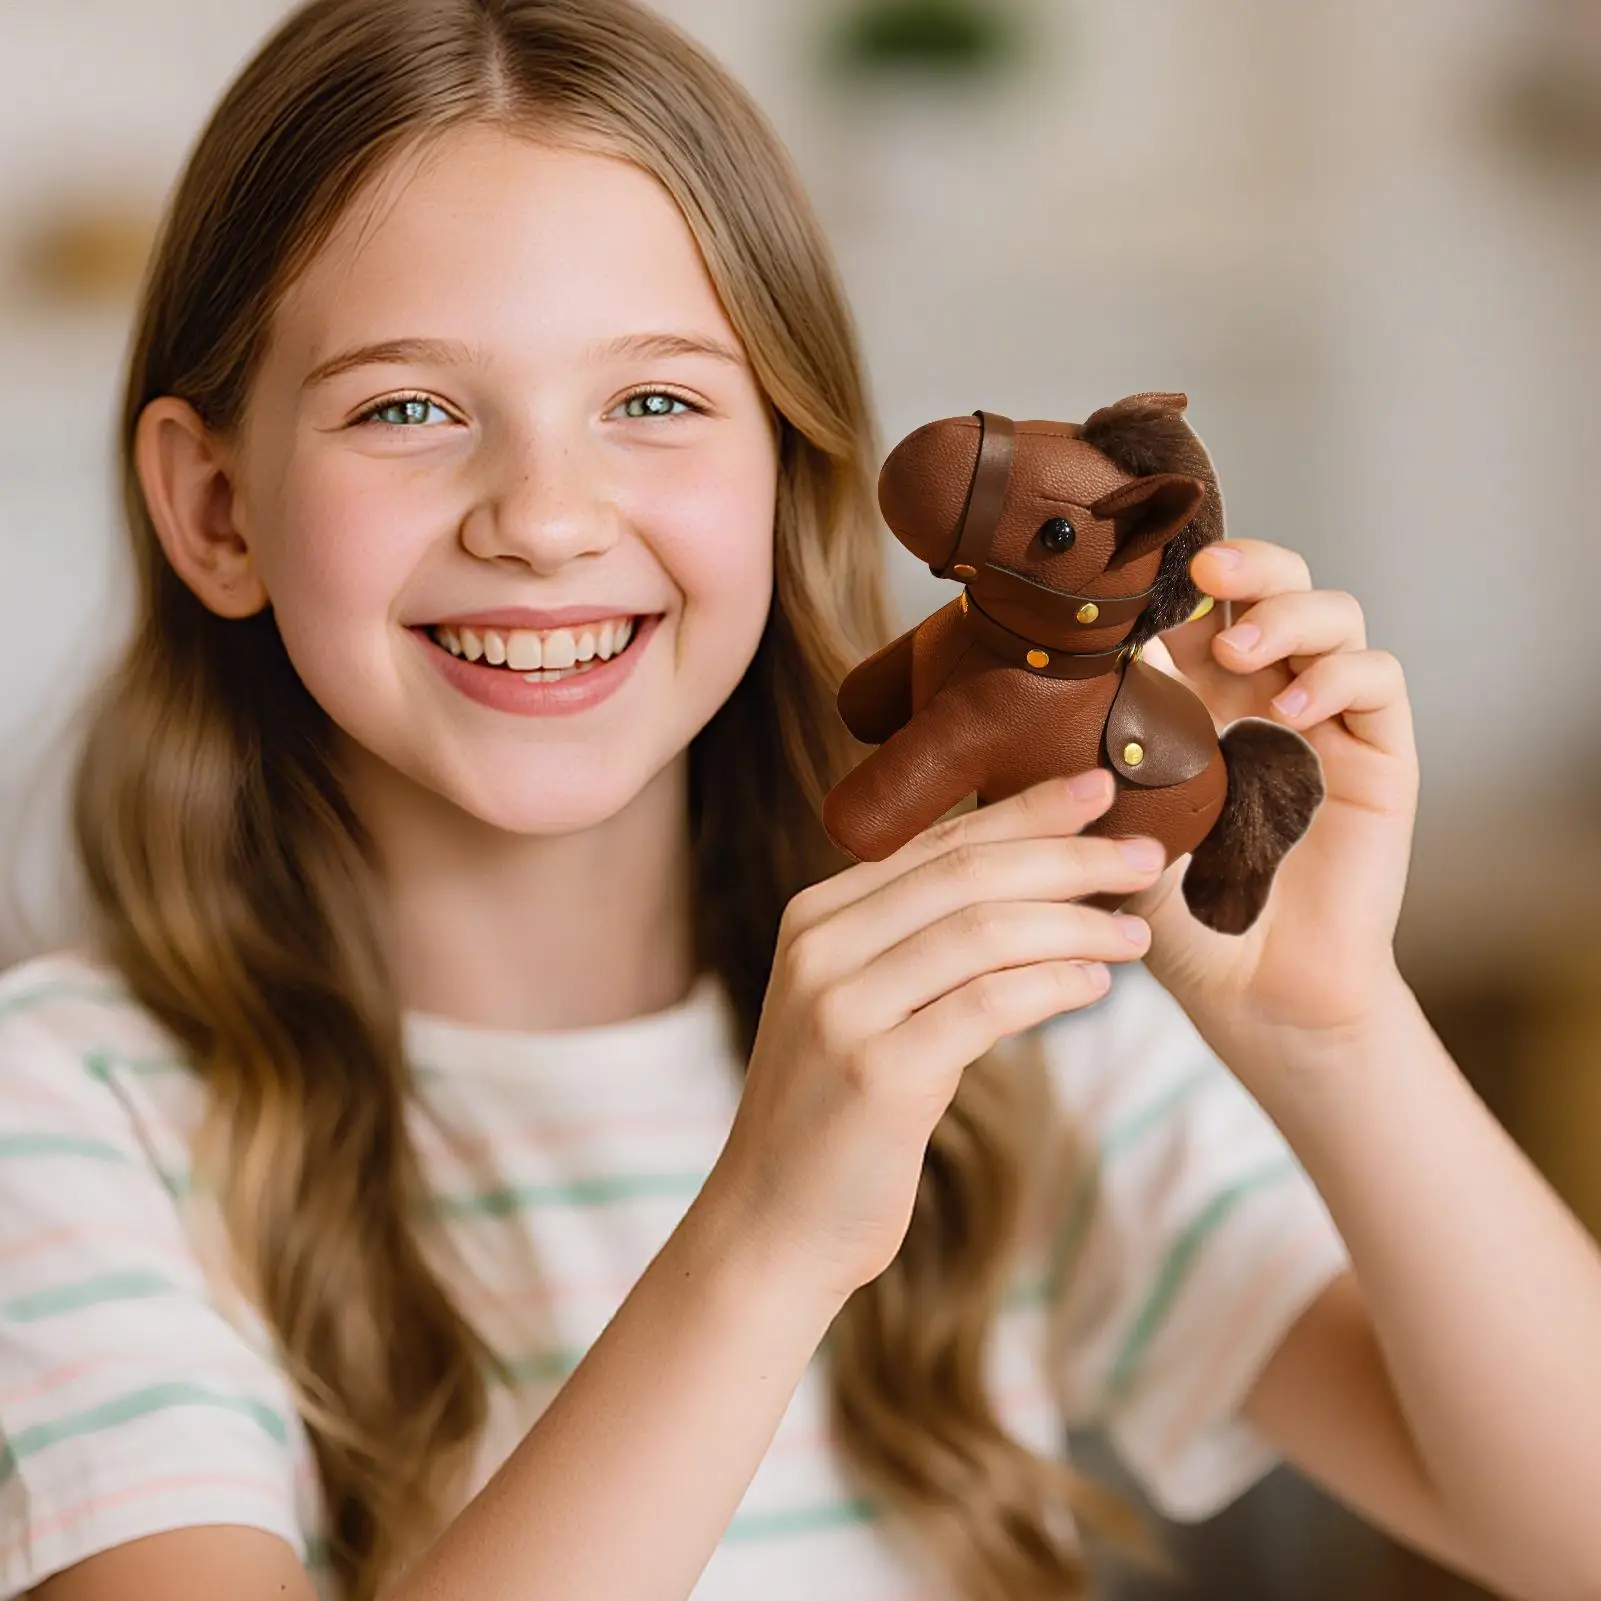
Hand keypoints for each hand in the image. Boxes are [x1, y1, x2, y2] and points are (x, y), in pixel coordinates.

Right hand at [707, 774, 1163, 1304]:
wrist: (773, 1226)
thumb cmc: (839, 1116)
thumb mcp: (861, 1008)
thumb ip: (917, 944)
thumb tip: (1036, 883)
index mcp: (816, 917)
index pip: (937, 842)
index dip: (1025, 810)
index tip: (1099, 788)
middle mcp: (820, 947)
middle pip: (968, 872)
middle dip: (1069, 855)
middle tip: (1145, 853)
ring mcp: (842, 1008)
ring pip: (985, 930)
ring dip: (1077, 924)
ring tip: (1136, 934)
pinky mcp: (877, 1073)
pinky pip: (989, 1004)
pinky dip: (1055, 985)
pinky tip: (1097, 984)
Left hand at [1127, 539, 1419, 1054]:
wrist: (1253, 993)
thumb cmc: (1176, 916)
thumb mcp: (1117, 829)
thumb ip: (1092, 767)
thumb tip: (1031, 700)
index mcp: (1196, 699)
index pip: (1198, 606)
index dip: (1178, 576)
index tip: (1138, 565)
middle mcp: (1263, 696)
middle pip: (1273, 584)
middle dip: (1245, 561)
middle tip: (1204, 568)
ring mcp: (1326, 720)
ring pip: (1333, 614)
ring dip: (1287, 612)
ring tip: (1240, 650)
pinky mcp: (1378, 757)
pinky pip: (1377, 681)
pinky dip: (1337, 675)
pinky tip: (1291, 708)